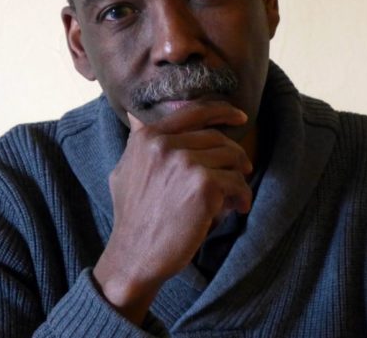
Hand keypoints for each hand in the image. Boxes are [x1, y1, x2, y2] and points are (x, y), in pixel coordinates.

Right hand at [92, 102, 252, 324]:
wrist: (135, 255)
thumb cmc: (132, 217)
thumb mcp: (124, 170)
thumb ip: (136, 142)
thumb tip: (134, 116)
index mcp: (148, 137)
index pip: (194, 112)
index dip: (222, 111)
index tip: (240, 118)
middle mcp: (165, 144)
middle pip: (217, 138)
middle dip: (234, 156)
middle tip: (241, 172)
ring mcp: (185, 162)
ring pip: (231, 158)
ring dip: (239, 178)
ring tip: (235, 197)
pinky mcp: (204, 185)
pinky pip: (237, 182)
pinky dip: (243, 196)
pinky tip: (238, 208)